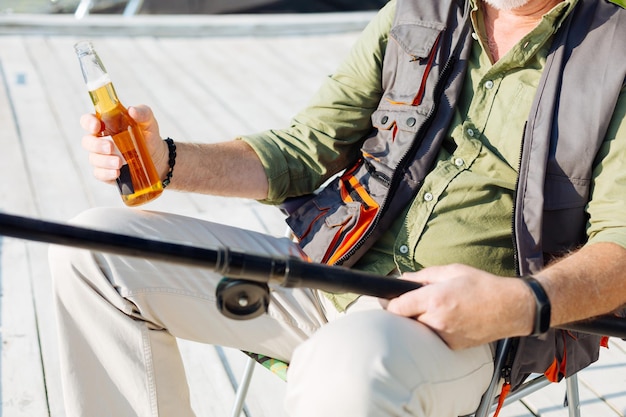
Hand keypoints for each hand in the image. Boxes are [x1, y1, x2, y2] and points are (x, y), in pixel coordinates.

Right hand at [80, 105, 167, 183]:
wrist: (158, 158)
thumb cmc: (148, 137)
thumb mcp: (149, 122)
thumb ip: (143, 113)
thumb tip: (132, 110)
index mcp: (106, 126)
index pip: (88, 121)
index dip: (88, 122)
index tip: (97, 126)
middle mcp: (101, 141)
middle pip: (87, 142)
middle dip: (96, 145)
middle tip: (110, 147)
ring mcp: (103, 157)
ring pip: (93, 159)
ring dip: (104, 161)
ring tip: (119, 162)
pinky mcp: (107, 172)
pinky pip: (99, 174)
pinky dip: (106, 173)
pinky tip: (117, 172)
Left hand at [386, 264, 533, 348]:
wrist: (510, 308)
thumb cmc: (482, 285)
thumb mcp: (451, 271)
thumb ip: (423, 276)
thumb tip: (403, 279)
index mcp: (434, 299)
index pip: (396, 308)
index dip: (387, 303)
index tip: (384, 299)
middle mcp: (436, 320)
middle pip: (404, 321)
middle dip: (402, 312)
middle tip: (405, 303)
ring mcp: (444, 336)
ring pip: (418, 331)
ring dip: (416, 322)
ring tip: (428, 310)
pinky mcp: (452, 346)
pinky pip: (432, 338)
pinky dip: (431, 330)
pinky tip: (443, 320)